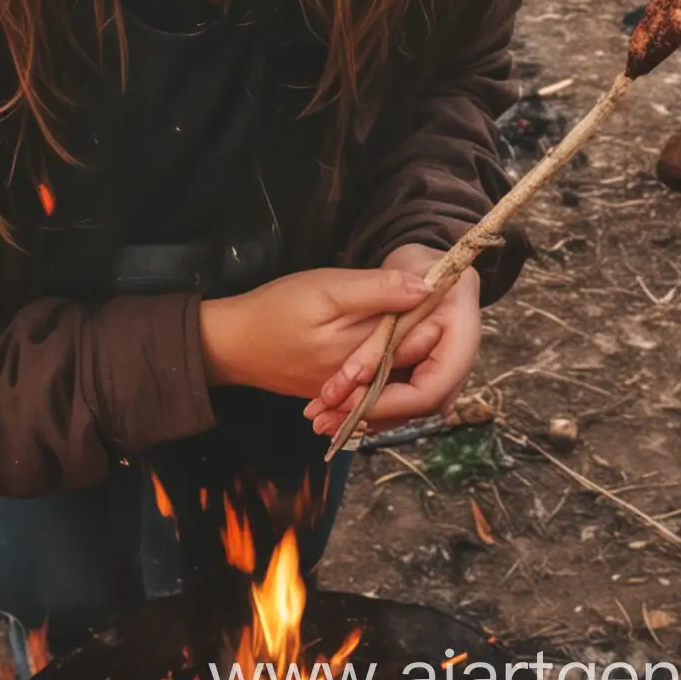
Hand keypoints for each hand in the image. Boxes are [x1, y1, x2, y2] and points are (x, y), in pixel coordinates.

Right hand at [199, 264, 434, 397]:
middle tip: (440, 308)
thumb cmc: (277, 308)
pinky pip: (369, 383)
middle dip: (427, 337)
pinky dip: (383, 366)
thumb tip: (424, 288)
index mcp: (362, 353)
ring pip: (390, 373)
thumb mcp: (327, 288)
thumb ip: (376, 290)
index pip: (415, 341)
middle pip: (406, 361)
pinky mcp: (333, 391)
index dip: (436, 316)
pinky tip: (388, 347)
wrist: (231, 344)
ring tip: (420, 325)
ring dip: (407, 353)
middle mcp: (360, 382)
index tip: (449, 293)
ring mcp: (346, 392)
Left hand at [303, 244, 481, 437]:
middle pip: (416, 406)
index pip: (432, 388)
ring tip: (320, 419)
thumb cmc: (414, 265)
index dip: (391, 400)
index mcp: (462, 334)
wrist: (424, 266)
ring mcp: (439, 374)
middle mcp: (455, 364)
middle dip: (370, 414)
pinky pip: (397, 402)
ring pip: (404, 410)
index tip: (349, 398)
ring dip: (363, 417)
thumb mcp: (397, 273)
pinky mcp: (421, 377)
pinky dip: (366, 406)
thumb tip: (404, 313)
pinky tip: (333, 410)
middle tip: (322, 419)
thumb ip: (390, 297)